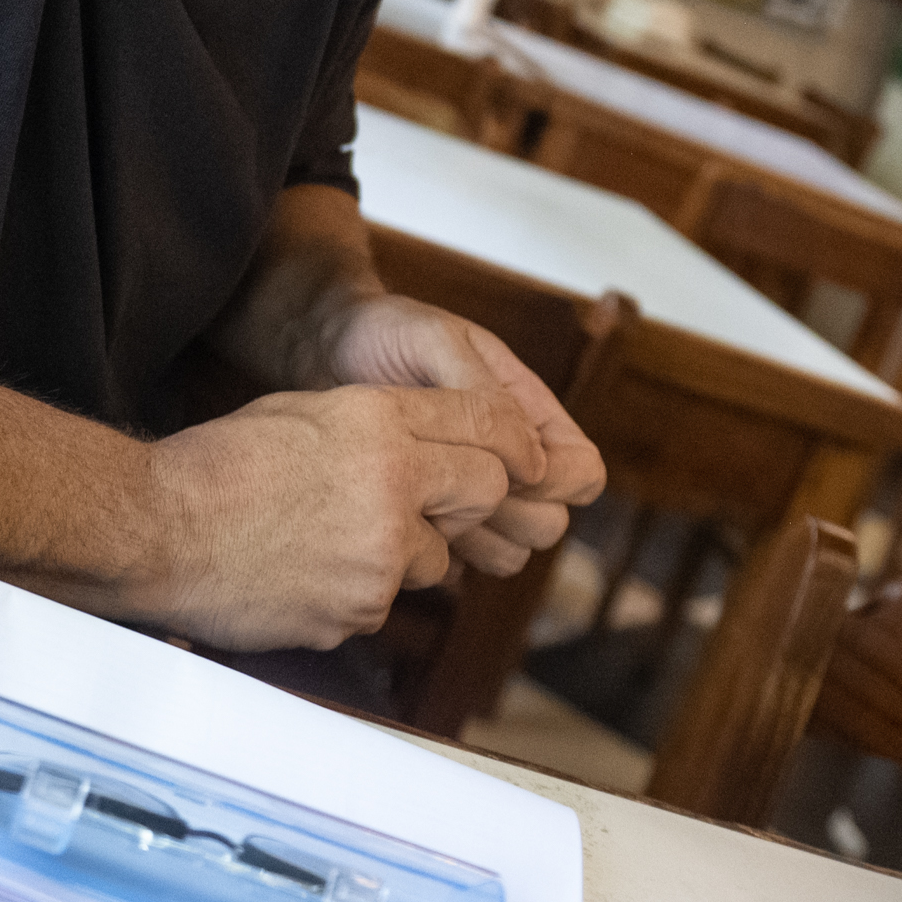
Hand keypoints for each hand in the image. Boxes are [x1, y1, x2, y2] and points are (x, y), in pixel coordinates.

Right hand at [130, 384, 547, 650]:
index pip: (490, 424)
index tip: (526, 457)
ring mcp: (380, 555)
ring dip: (402, 552)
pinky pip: (384, 601)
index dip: (515, 442)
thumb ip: (380, 427)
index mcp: (378, 421)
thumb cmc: (219, 465)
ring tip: (326, 538)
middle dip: (469, 501)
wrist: (157, 529)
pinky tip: (303, 572)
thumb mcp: (307, 414)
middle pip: (488, 492)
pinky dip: (355, 590)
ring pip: (436, 557)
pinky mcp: (358, 611)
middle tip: (426, 504)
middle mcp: (393, 484)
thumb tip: (433, 448)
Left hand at [315, 293, 607, 576]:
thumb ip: (486, 395)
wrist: (318, 352)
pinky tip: (401, 516)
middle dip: (510, 513)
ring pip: (511, 553)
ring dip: (474, 538)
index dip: (557, 480)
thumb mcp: (436, 341)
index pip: (582, 471)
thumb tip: (533, 462)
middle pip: (550, 524)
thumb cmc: (381, 333)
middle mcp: (507, 461)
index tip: (506, 465)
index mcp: (526, 412)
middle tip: (450, 481)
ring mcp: (471, 496)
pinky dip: (437, 554)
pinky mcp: (433, 521)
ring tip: (422, 498)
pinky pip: (458, 568)